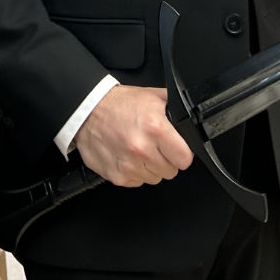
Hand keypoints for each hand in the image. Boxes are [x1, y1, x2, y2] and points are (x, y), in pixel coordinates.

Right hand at [72, 85, 192, 187]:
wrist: (88, 110)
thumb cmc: (119, 104)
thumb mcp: (153, 97)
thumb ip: (175, 109)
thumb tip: (190, 119)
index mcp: (155, 128)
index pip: (185, 159)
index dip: (182, 153)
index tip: (176, 149)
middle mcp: (142, 148)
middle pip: (170, 171)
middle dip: (166, 159)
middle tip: (155, 146)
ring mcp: (128, 165)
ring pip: (155, 179)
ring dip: (150, 167)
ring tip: (139, 149)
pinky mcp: (117, 176)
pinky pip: (137, 182)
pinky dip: (134, 172)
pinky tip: (127, 155)